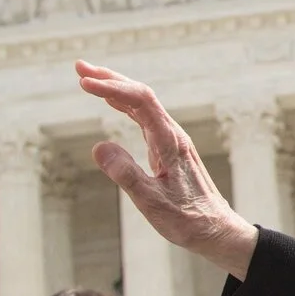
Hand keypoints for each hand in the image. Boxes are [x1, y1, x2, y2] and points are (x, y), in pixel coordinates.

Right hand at [78, 62, 257, 277]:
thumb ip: (126, 175)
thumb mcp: (151, 202)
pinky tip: (111, 102)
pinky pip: (144, 117)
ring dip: (115, 88)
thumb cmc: (187, 219)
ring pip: (142, 103)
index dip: (112, 87)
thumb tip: (98, 146)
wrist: (215, 229)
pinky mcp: (168, 148)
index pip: (140, 101)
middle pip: (141, 94)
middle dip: (110, 78)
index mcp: (170, 142)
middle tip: (79, 66)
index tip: (84, 82)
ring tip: (87, 78)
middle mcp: (172, 134)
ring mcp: (171, 140)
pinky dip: (124, 105)